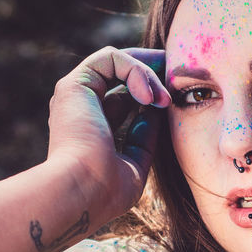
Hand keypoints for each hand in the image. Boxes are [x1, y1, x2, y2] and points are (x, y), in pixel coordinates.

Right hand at [47, 46, 170, 216]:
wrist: (83, 193)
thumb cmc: (108, 190)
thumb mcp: (136, 163)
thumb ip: (144, 137)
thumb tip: (156, 111)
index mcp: (94, 129)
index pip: (125, 99)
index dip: (152, 93)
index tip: (174, 97)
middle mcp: (82, 109)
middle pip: (121, 75)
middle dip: (153, 72)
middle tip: (177, 76)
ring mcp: (77, 96)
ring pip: (118, 64)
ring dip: (148, 74)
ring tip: (165, 99)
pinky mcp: (74, 85)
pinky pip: (110, 58)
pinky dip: (134, 70)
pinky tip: (148, 97)